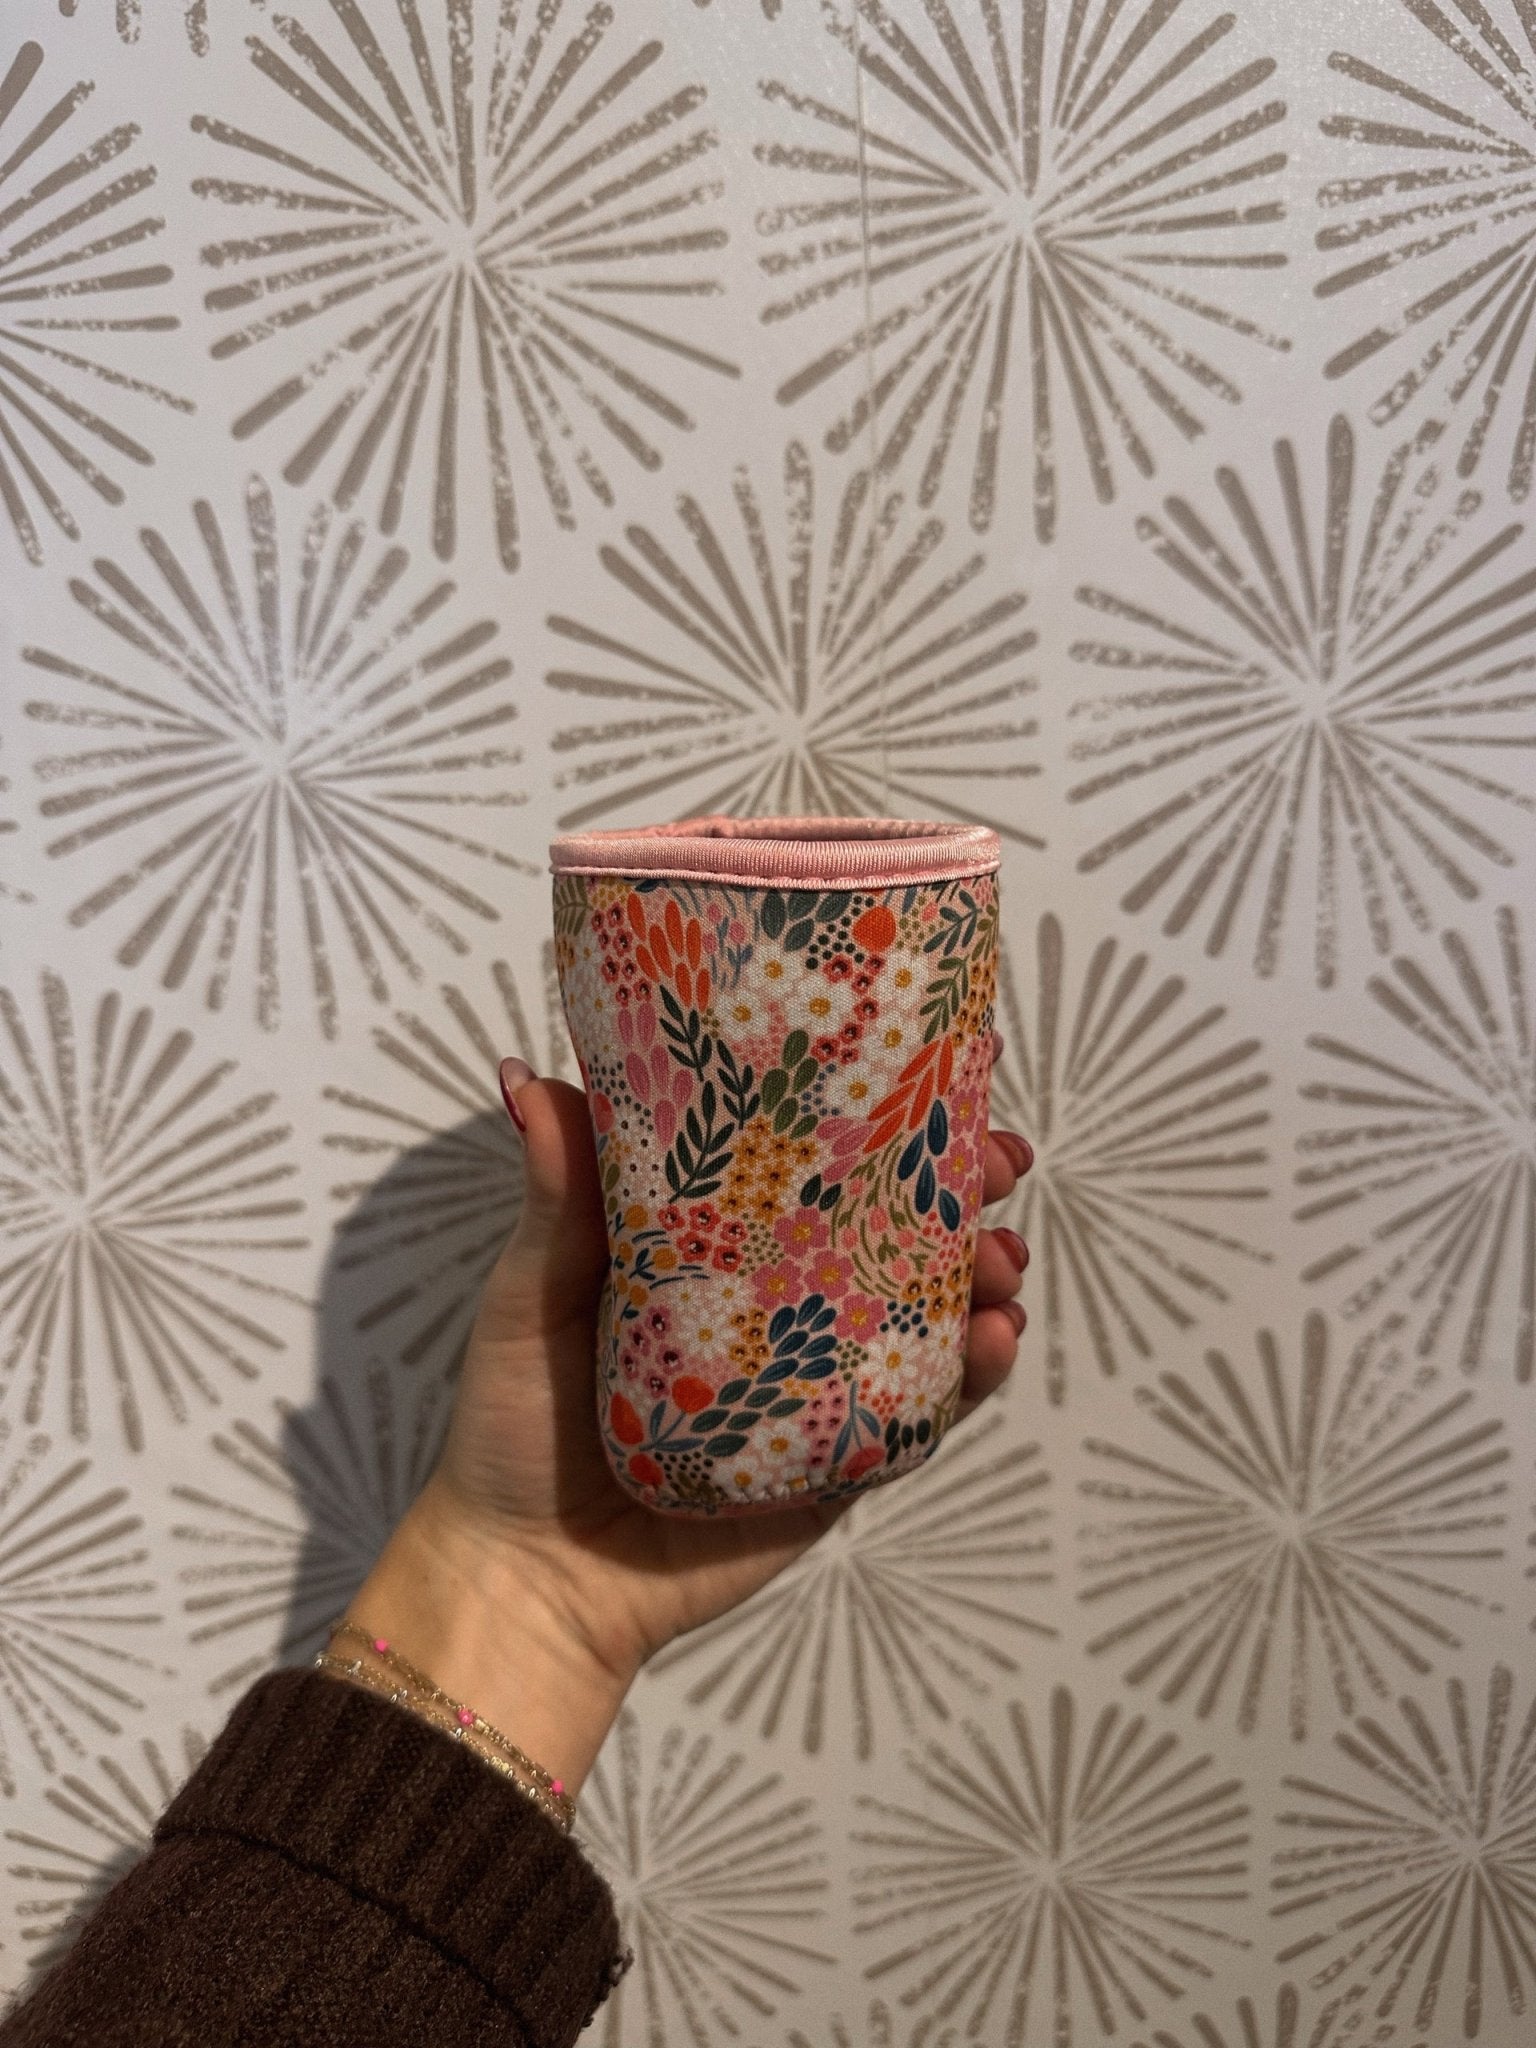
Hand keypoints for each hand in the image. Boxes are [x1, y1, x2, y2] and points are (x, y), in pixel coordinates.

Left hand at [342, 1041, 1031, 1794]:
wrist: (529, 1580)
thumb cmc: (516, 1424)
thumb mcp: (530, 1293)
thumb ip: (553, 1196)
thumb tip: (520, 1076)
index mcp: (718, 1250)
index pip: (815, 1167)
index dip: (881, 1120)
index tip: (937, 1073)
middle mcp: (781, 1308)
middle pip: (895, 1233)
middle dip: (964, 1192)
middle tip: (1000, 1162)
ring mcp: (818, 1384)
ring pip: (929, 1316)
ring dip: (986, 1277)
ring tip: (1005, 1259)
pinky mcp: (840, 1460)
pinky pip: (922, 1413)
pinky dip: (971, 1375)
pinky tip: (991, 1338)